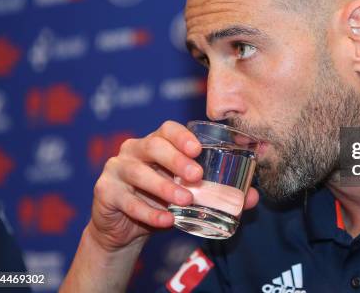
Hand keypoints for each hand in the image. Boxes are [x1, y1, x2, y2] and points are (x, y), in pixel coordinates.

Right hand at [87, 120, 259, 250]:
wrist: (123, 229)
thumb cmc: (161, 203)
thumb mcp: (188, 195)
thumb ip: (217, 193)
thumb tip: (254, 197)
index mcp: (155, 144)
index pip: (167, 129)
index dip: (181, 136)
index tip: (197, 149)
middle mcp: (133, 150)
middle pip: (152, 146)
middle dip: (175, 159)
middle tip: (196, 176)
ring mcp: (116, 169)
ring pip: (138, 172)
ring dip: (162, 186)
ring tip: (184, 200)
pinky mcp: (104, 191)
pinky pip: (126, 200)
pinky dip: (147, 211)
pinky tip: (165, 220)